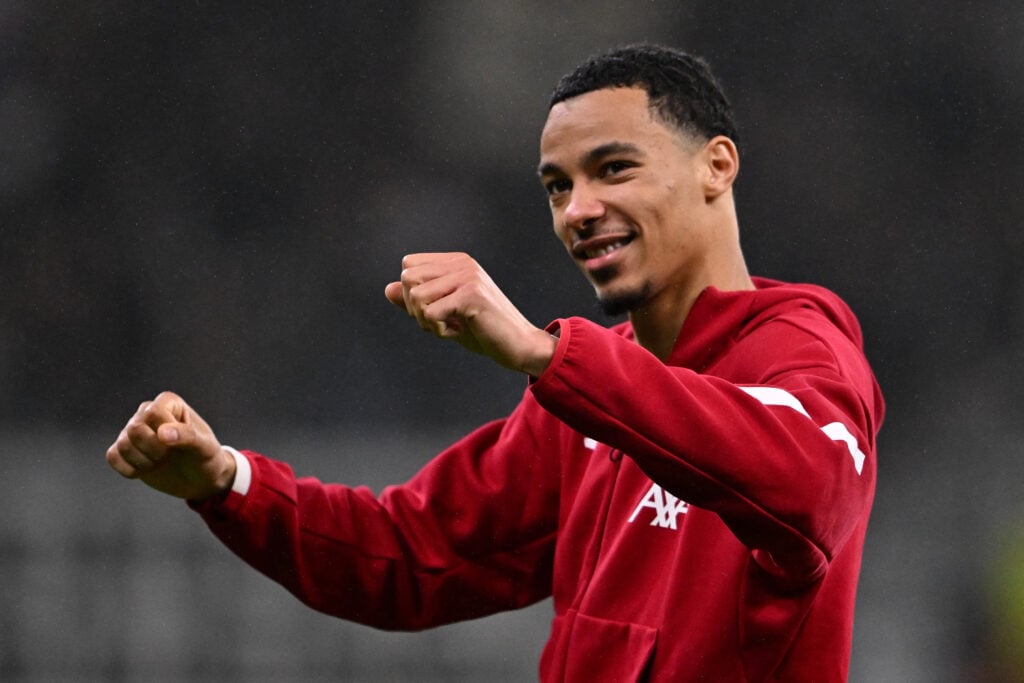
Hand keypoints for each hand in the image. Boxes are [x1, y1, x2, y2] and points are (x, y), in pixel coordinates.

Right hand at [105, 391, 235, 500]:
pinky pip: (112, 456)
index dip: (164, 433)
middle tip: (168, 456)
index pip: (153, 412)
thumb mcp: (204, 447)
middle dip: (152, 449)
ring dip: (143, 461)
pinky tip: (145, 470)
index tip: (179, 444)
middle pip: (134, 428)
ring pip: (122, 444)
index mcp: (169, 403)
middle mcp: (147, 412)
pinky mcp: (125, 449)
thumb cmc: (206, 457)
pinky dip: (128, 469)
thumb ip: (187, 436)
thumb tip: (163, 433)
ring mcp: (134, 431)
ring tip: (159, 463)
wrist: (199, 478)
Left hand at [384, 252, 556, 375]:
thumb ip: (417, 301)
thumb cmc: (482, 330)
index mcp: (456, 261)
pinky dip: (438, 330)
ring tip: (450, 327)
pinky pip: (430, 312)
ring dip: (426, 320)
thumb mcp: (444, 314)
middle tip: (439, 322)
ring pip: (415, 295)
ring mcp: (468, 276)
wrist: (518, 345)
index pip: (408, 265)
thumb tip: (388, 289)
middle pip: (407, 278)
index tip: (435, 310)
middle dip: (414, 307)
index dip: (411, 293)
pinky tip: (459, 332)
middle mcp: (462, 263)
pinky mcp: (471, 294)